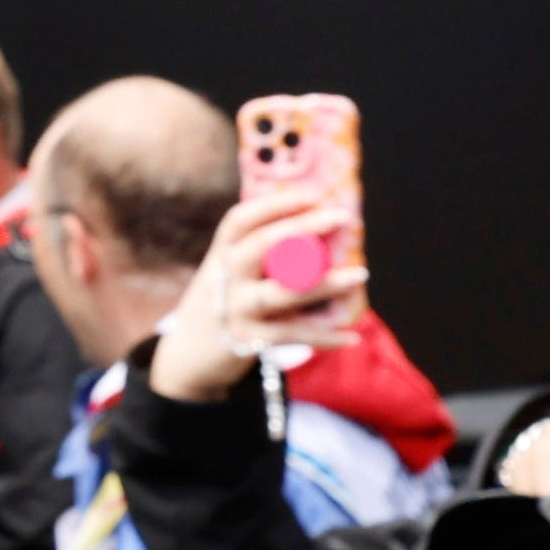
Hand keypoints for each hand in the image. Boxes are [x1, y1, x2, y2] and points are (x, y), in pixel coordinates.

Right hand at [144, 184, 365, 404]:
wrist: (189, 355)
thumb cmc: (227, 303)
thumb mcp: (231, 273)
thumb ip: (264, 255)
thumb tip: (322, 230)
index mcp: (221, 254)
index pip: (241, 220)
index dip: (276, 204)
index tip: (314, 193)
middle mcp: (224, 277)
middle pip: (262, 245)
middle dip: (304, 228)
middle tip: (342, 217)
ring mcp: (234, 309)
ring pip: (282, 292)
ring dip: (325, 283)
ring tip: (360, 275)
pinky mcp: (246, 341)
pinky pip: (292, 334)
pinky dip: (324, 336)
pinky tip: (351, 336)